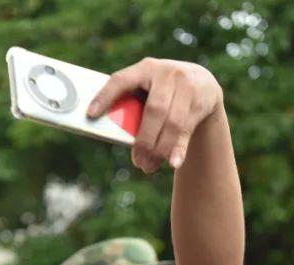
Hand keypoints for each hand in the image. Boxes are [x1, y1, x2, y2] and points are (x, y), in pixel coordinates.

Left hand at [87, 58, 223, 173]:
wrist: (202, 81)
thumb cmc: (161, 90)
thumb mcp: (147, 88)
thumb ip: (131, 102)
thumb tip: (110, 131)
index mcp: (145, 68)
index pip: (121, 80)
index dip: (105, 96)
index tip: (90, 114)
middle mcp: (168, 74)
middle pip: (154, 110)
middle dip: (144, 140)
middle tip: (137, 161)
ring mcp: (188, 87)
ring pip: (173, 123)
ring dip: (159, 149)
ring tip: (148, 166)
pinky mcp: (201, 102)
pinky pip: (188, 129)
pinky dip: (179, 148)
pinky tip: (173, 163)